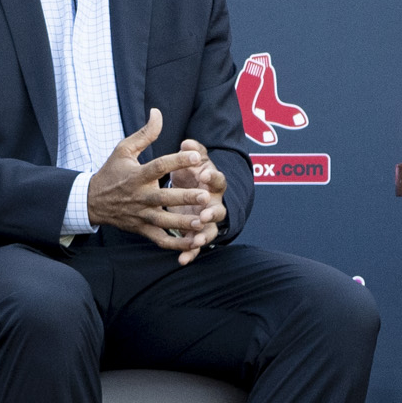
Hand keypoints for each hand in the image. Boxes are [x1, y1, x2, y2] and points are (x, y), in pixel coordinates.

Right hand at [85, 110, 226, 262]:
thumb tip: (158, 113)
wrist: (92, 201)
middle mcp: (139, 197)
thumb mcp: (124, 149)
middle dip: (185, 197)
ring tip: (203, 220)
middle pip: (163, 198)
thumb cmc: (112, 172)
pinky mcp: (141, 229)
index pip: (158, 166)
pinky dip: (176, 244)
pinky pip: (160, 239)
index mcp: (136, 175)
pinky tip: (194, 241)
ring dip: (183, 222)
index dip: (177, 161)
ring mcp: (140, 215)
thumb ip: (145, 133)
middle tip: (206, 195)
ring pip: (164, 222)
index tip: (196, 157)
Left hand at [167, 139, 230, 265]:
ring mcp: (206, 220)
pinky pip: (194, 245)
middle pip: (219, 209)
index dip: (213, 178)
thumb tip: (186, 142)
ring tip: (197, 241)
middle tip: (204, 213)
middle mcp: (213, 203)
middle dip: (212, 212)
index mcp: (212, 183)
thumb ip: (192, 150)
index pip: (218, 179)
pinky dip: (190, 253)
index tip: (204, 176)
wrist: (191, 189)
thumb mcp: (193, 160)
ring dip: (204, 236)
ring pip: (210, 230)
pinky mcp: (196, 233)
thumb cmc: (191, 172)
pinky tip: (182, 260)